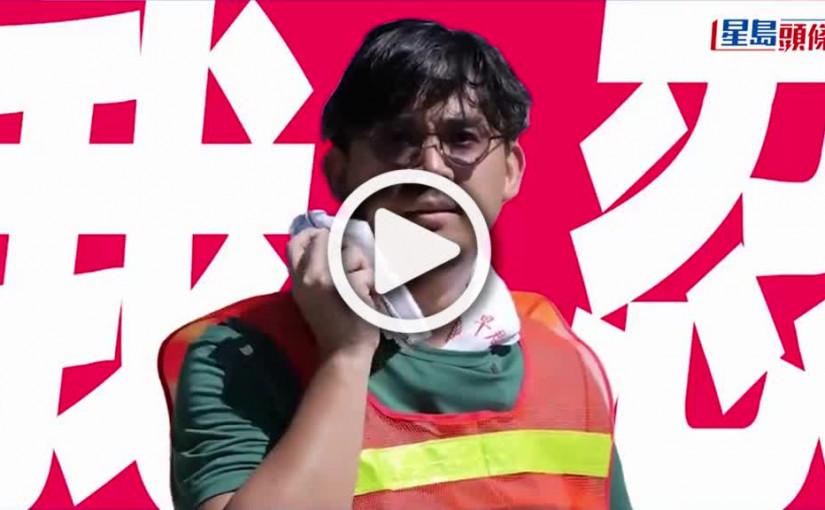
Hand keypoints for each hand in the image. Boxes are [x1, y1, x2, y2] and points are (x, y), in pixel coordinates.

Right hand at [287, 227, 379, 360]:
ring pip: (349, 250)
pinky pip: (364, 270)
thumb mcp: (312, 296)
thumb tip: (328, 242)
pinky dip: (370, 280)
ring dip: (361, 263)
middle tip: (354, 264)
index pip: (293, 243)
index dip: (312, 233)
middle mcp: (308, 277)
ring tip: (361, 284)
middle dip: (344, 245)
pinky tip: (367, 295)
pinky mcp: (347, 287)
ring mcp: (327, 281)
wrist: (343, 353)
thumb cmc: (334, 325)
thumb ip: (314, 271)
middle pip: (324, 238)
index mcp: (297, 281)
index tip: (328, 237)